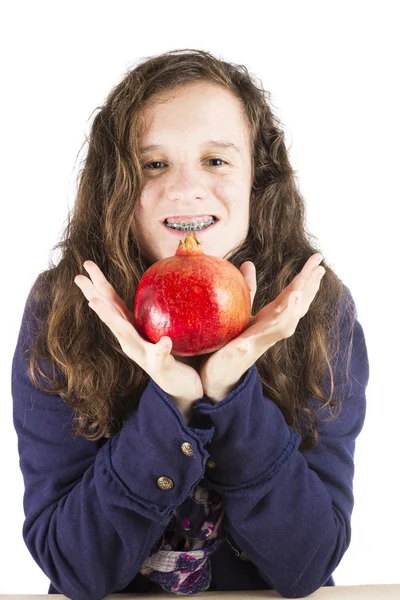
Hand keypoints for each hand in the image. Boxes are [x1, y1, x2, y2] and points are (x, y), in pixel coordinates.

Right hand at [74, 261, 203, 422]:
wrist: (187, 388)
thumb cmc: (180, 355)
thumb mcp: (168, 328)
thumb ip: (164, 310)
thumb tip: (170, 275)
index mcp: (133, 329)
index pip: (113, 302)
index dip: (100, 284)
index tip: (86, 265)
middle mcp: (132, 342)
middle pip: (110, 314)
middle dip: (94, 295)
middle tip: (78, 276)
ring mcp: (143, 354)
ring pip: (125, 335)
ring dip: (111, 319)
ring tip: (97, 303)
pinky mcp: (160, 367)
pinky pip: (161, 356)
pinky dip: (161, 348)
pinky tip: (165, 342)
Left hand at [198, 253, 325, 401]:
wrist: (217, 375)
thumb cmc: (230, 342)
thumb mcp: (241, 311)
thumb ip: (247, 289)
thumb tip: (248, 263)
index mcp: (270, 317)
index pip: (292, 294)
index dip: (305, 277)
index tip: (319, 258)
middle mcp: (270, 329)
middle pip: (294, 307)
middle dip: (308, 288)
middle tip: (320, 268)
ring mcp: (258, 342)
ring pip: (281, 326)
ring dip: (291, 310)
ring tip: (299, 292)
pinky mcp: (240, 353)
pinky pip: (250, 344)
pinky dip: (260, 336)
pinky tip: (268, 327)